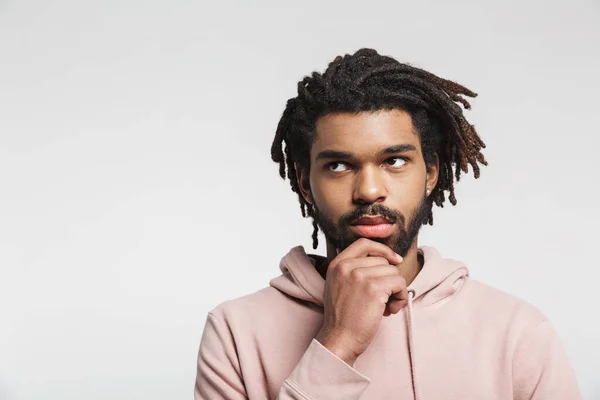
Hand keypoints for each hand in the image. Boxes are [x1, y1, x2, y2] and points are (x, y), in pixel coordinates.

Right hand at [315, 238, 408, 365]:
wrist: (339, 339)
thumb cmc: (343, 318)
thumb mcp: (339, 286)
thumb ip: (352, 271)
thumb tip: (385, 260)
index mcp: (337, 264)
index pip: (364, 243)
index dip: (382, 250)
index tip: (394, 260)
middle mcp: (346, 266)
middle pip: (383, 261)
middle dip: (389, 279)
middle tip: (383, 300)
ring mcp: (360, 275)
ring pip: (394, 272)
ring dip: (396, 290)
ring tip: (386, 307)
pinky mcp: (374, 288)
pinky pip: (400, 282)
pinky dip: (401, 297)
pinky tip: (390, 310)